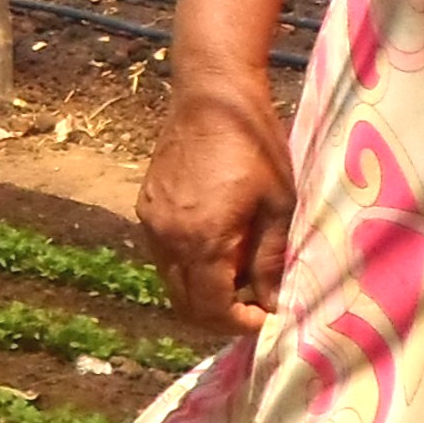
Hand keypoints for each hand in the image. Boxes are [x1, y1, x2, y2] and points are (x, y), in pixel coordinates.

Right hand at [139, 86, 297, 330]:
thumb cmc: (255, 146)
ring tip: (238, 276)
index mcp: (202, 240)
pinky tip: (216, 248)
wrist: (212, 98)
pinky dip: (188, 266)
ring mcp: (151, 223)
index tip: (266, 319)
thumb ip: (270, 260)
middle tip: (254, 305)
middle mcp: (167, 239)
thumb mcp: (277, 204)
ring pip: (171, 281)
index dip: (240, 324)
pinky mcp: (146, 207)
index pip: (211, 310)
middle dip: (220, 315)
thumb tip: (273, 304)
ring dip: (202, 292)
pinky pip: (164, 255)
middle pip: (185, 305)